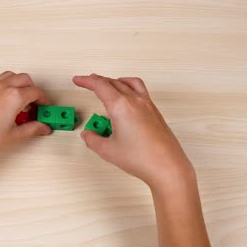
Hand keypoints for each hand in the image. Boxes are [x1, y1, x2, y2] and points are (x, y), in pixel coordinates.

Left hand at [0, 71, 51, 168]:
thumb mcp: (13, 136)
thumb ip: (32, 129)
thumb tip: (42, 127)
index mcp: (13, 97)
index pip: (36, 92)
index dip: (44, 101)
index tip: (45, 108)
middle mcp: (1, 87)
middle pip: (25, 80)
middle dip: (33, 90)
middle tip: (36, 105)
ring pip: (10, 76)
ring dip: (19, 84)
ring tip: (21, 102)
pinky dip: (5, 85)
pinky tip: (5, 100)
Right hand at [73, 74, 194, 188]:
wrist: (168, 167)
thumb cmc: (142, 158)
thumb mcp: (108, 150)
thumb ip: (93, 140)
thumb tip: (88, 134)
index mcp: (121, 106)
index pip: (99, 86)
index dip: (86, 81)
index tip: (78, 80)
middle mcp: (135, 101)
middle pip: (113, 82)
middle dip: (97, 81)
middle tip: (87, 82)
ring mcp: (147, 105)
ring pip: (128, 82)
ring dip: (114, 81)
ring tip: (107, 85)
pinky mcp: (154, 112)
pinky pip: (139, 90)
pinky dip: (128, 87)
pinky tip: (125, 97)